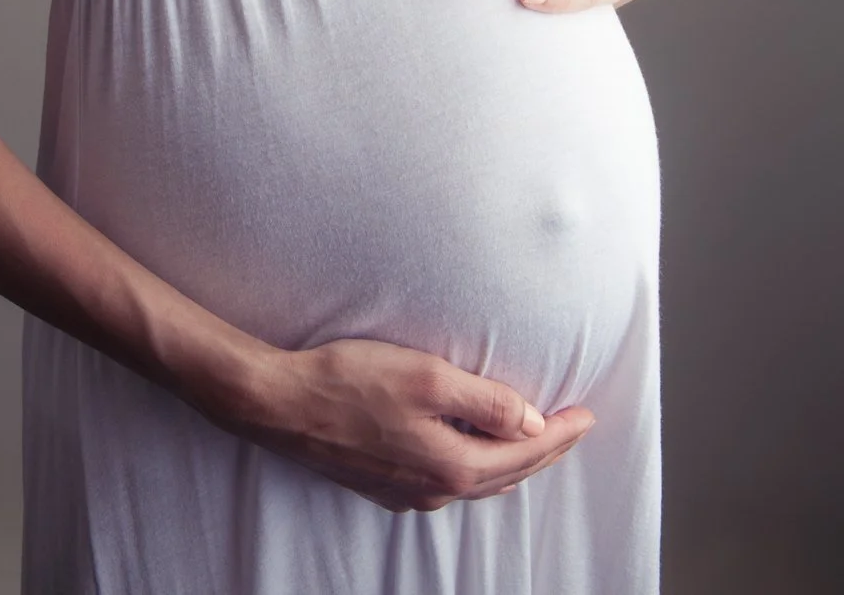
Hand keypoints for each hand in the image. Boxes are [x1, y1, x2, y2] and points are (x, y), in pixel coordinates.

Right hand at [195, 336, 595, 512]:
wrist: (282, 404)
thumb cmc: (350, 381)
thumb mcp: (427, 377)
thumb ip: (486, 401)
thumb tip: (533, 421)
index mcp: (454, 465)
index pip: (526, 452)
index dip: (561, 434)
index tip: (587, 415)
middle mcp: (436, 489)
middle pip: (508, 473)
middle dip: (546, 450)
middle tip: (573, 426)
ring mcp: (408, 491)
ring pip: (479, 480)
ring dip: (513, 460)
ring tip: (536, 437)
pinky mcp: (385, 483)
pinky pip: (450, 480)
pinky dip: (477, 464)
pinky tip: (475, 448)